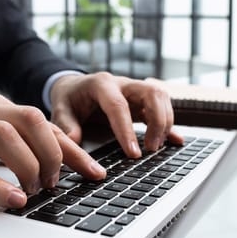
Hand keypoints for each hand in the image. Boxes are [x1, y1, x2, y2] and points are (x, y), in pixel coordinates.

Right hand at [0, 94, 105, 207]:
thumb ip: (9, 143)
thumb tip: (48, 165)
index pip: (44, 123)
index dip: (73, 148)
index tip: (95, 171)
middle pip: (31, 120)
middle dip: (54, 153)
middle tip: (57, 182)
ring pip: (4, 137)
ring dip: (28, 166)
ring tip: (36, 190)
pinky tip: (11, 200)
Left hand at [50, 72, 183, 157]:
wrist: (74, 87)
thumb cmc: (69, 99)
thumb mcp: (61, 110)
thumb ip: (67, 125)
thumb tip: (75, 142)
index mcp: (101, 84)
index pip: (118, 105)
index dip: (127, 130)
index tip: (133, 153)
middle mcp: (123, 83)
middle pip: (151, 94)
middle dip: (157, 122)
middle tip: (151, 149)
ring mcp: (135, 90)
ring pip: (161, 97)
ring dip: (165, 122)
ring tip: (156, 148)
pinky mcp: (142, 101)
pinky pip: (162, 108)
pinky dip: (170, 124)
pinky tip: (175, 141)